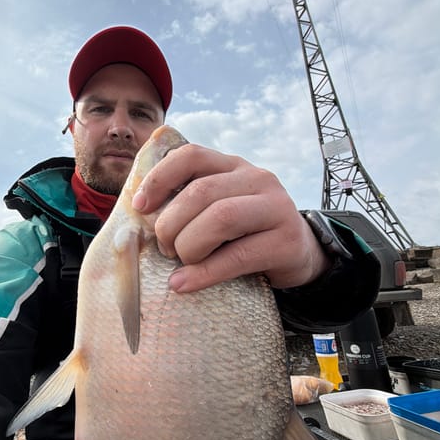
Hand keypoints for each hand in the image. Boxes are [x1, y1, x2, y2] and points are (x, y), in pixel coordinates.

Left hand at [131, 143, 330, 292]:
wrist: (299, 254)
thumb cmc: (245, 233)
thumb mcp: (219, 208)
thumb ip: (190, 204)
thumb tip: (139, 214)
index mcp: (233, 166)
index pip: (191, 156)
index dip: (159, 178)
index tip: (139, 207)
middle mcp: (257, 178)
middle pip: (201, 192)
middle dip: (171, 224)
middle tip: (164, 248)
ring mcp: (276, 207)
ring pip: (220, 218)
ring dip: (188, 245)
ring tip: (177, 265)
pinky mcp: (286, 241)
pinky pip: (237, 256)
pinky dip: (204, 273)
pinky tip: (184, 284)